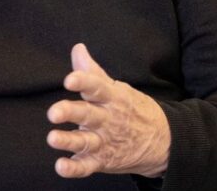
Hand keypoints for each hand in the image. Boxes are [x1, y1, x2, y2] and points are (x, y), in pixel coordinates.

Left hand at [46, 43, 170, 178]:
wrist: (163, 141)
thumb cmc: (132, 110)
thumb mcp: (118, 89)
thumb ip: (93, 73)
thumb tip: (77, 48)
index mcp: (111, 98)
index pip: (97, 87)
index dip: (83, 82)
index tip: (70, 79)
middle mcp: (107, 120)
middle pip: (87, 114)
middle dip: (70, 112)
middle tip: (53, 112)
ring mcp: (104, 142)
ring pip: (84, 141)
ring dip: (68, 141)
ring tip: (53, 138)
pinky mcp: (102, 161)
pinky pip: (87, 166)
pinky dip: (74, 168)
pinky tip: (61, 166)